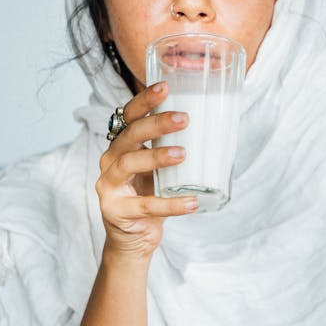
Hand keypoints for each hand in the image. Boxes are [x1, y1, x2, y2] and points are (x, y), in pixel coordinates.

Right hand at [98, 82, 195, 258]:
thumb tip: (216, 129)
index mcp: (121, 146)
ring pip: (129, 164)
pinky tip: (191, 203)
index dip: (144, 100)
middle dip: (156, 124)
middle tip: (184, 119)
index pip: (129, 116)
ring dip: (156, 157)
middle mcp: (110, 161)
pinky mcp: (115, 211)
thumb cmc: (149, 197)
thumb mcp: (160, 170)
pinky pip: (145, 206)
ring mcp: (109, 186)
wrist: (134, 238)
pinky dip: (170, 204)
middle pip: (129, 136)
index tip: (166, 87)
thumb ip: (173, 149)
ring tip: (183, 153)